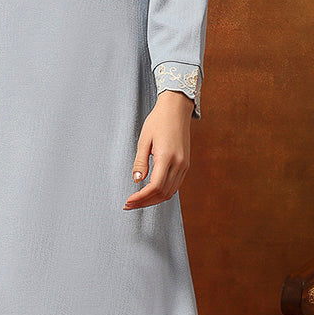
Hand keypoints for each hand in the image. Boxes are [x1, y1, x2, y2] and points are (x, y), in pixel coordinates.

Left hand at [125, 92, 192, 208]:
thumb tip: (136, 180)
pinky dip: (162, 193)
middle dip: (145, 202)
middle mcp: (179, 164)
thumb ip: (140, 162)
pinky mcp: (185, 164)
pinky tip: (151, 193)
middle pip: (163, 193)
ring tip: (138, 201)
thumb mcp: (144, 139)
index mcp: (167, 157)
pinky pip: (175, 185)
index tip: (128, 201)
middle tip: (129, 205)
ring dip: (154, 200)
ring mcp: (184, 165)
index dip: (141, 197)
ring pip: (170, 192)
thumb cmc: (158, 121)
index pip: (155, 186)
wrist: (176, 109)